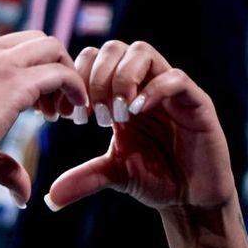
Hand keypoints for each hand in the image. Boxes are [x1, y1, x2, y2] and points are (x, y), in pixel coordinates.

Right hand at [0, 31, 86, 205]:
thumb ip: (4, 165)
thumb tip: (23, 193)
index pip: (18, 47)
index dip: (38, 71)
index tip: (42, 106)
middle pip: (40, 41)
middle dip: (56, 68)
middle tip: (57, 108)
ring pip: (52, 49)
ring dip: (67, 76)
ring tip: (65, 112)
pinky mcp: (13, 83)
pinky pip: (59, 73)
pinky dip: (74, 87)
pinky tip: (74, 110)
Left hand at [47, 40, 247, 247]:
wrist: (191, 199)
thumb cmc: (155, 179)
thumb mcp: (113, 174)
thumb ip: (84, 178)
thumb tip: (51, 198)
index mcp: (120, 94)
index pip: (93, 59)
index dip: (75, 81)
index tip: (67, 116)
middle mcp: (144, 84)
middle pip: (114, 48)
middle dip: (95, 78)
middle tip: (91, 116)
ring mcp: (170, 90)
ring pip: (142, 52)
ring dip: (120, 79)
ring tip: (114, 114)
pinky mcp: (196, 102)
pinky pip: (175, 79)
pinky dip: (152, 90)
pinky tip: (135, 113)